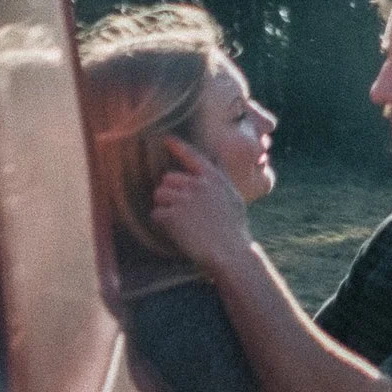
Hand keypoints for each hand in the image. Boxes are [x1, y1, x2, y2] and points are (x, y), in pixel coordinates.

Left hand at [150, 135, 253, 270]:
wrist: (230, 252)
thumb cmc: (235, 230)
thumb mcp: (233, 198)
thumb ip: (220, 182)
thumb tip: (214, 167)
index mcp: (213, 178)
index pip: (192, 156)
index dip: (178, 146)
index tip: (166, 139)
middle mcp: (197, 185)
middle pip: (168, 178)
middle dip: (170, 192)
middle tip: (179, 209)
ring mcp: (183, 200)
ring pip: (159, 195)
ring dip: (163, 206)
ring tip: (178, 221)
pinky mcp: (172, 216)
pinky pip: (156, 214)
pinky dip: (161, 223)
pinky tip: (175, 231)